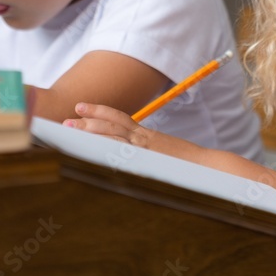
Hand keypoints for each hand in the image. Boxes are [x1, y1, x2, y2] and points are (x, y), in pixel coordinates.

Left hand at [64, 102, 203, 162]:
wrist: (208, 165)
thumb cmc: (189, 163)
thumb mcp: (165, 154)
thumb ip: (148, 153)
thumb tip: (133, 156)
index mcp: (147, 136)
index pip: (119, 119)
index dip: (99, 113)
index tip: (81, 110)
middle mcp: (144, 139)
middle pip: (111, 125)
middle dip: (88, 122)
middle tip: (67, 120)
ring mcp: (146, 149)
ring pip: (113, 135)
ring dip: (91, 130)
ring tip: (72, 127)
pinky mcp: (149, 159)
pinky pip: (124, 152)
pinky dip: (107, 149)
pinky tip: (91, 149)